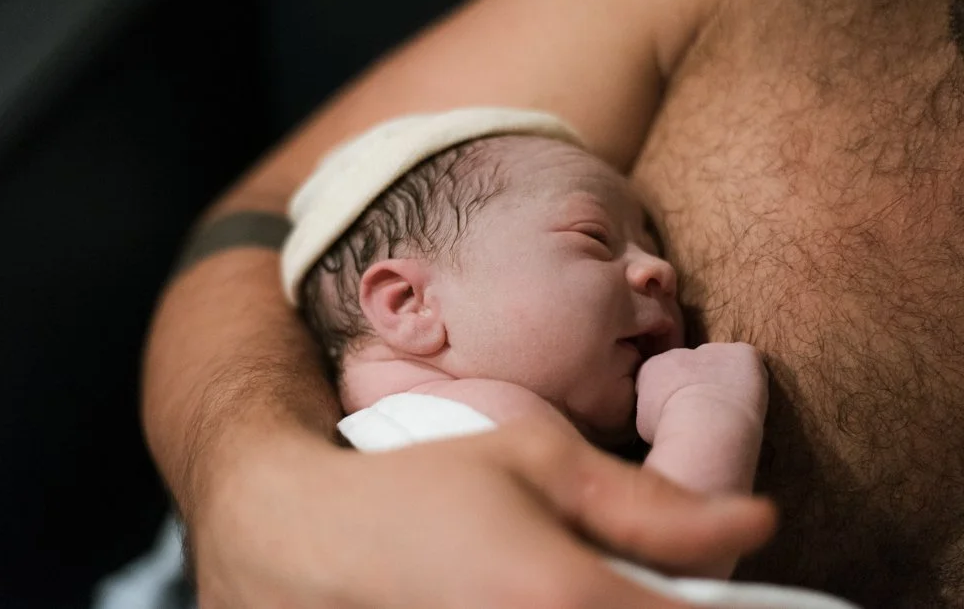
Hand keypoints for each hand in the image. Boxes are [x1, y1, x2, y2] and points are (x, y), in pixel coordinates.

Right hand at [191, 418, 774, 607]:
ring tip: (562, 583)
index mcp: (563, 600)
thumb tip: (757, 519)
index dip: (721, 607)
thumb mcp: (536, 461)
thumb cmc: (419, 491)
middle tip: (615, 580)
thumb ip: (651, 505)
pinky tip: (527, 599)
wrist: (297, 541)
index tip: (720, 588)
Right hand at [636, 342, 767, 443]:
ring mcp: (712, 350)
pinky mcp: (742, 353)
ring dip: (722, 381)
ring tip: (728, 411)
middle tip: (706, 413)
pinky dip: (750, 377)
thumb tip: (659, 415)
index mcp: (653, 367)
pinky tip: (747, 400)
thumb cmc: (672, 432)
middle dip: (696, 384)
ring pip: (719, 363)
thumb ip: (652, 409)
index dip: (672, 396)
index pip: (662, 375)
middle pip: (690, 366)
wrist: (705, 426)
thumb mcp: (646, 424)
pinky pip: (748, 361)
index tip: (680, 414)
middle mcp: (679, 352)